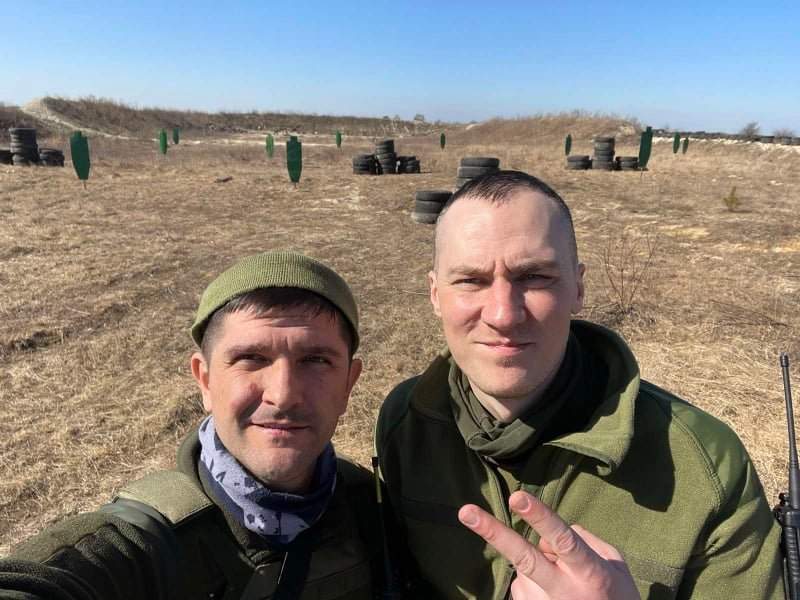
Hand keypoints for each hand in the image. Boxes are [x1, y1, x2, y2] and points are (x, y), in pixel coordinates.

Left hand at [458, 491, 639, 599]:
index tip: (516, 498)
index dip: (539, 517)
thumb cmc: (618, 596)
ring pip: (524, 569)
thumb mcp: (614, 564)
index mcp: (590, 572)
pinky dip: (534, 584)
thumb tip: (549, 534)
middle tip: (465, 512)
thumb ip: (585, 540)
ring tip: (565, 586)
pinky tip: (555, 597)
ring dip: (537, 568)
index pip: (562, 539)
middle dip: (493, 532)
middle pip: (524, 557)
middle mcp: (564, 591)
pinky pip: (523, 587)